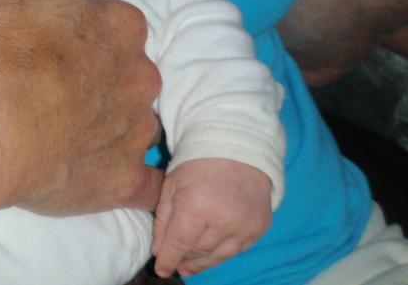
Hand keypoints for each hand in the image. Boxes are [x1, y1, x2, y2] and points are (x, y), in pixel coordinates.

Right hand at [0, 0, 162, 215]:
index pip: (112, 18)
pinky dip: (135, 179)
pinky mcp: (115, 184)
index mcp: (120, 24)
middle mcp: (138, 77)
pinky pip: (146, 183)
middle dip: (98, 71)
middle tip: (49, 78)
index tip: (48, 33)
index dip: (80, 24)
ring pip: (133, 119)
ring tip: (62, 125)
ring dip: (109, 119)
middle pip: (126, 68)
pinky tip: (118, 178)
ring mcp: (130, 133)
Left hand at [152, 159, 271, 277]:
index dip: (168, 260)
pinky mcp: (259, 227)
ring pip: (218, 255)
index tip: (161, 270)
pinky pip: (237, 250)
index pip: (178, 244)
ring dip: (202, 262)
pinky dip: (222, 253)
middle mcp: (222, 221)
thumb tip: (159, 252)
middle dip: (184, 258)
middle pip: (198, 251)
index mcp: (195, 207)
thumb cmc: (196, 163)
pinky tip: (211, 253)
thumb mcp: (171, 186)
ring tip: (189, 266)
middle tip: (175, 262)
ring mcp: (243, 226)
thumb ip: (163, 220)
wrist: (236, 147)